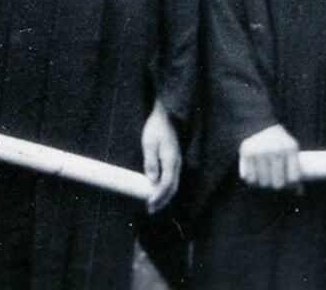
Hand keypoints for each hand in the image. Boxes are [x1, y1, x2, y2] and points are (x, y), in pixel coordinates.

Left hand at [141, 98, 181, 213]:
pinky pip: (172, 179)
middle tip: (150, 210)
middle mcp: (176, 163)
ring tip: (153, 205)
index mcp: (171, 159)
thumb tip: (152, 180)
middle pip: (172, 188)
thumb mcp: (149, 143)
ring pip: (174, 184)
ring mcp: (177, 162)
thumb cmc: (156, 128)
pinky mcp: (174, 160)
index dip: (158, 196)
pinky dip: (166, 189)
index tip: (149, 204)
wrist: (166, 115)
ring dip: (164, 196)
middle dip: (162, 201)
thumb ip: (151, 162)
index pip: (167, 184)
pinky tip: (157, 191)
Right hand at [238, 124, 300, 190]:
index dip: (291, 184)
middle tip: (274, 181)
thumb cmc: (278, 142)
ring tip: (264, 177)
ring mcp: (261, 152)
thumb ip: (294, 169)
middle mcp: (276, 150)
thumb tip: (300, 193)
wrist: (258, 125)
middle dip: (276, 185)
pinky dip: (252, 180)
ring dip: (263, 183)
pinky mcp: (247, 154)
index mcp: (290, 148)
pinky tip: (254, 174)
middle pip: (278, 183)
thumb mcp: (290, 150)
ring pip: (263, 183)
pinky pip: (250, 178)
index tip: (287, 182)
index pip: (294, 178)